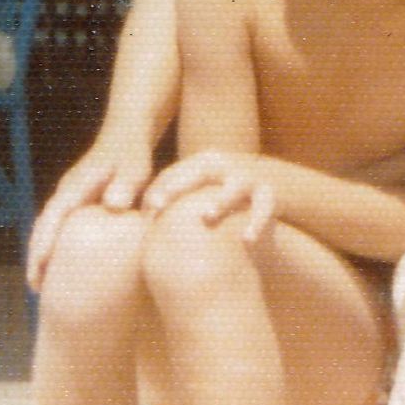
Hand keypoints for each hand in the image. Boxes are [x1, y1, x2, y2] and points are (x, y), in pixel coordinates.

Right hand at [26, 141, 154, 290]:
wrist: (126, 134)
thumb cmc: (132, 153)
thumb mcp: (133, 165)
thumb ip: (126, 183)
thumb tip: (115, 205)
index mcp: (74, 187)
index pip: (52, 218)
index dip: (43, 244)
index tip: (37, 268)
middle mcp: (66, 195)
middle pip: (42, 228)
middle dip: (36, 256)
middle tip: (35, 288)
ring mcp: (69, 200)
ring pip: (48, 231)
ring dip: (43, 255)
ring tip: (42, 288)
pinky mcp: (78, 206)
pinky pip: (62, 230)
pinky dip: (57, 249)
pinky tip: (64, 271)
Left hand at [141, 150, 278, 241]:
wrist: (272, 182)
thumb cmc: (221, 192)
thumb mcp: (198, 188)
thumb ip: (171, 199)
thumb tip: (132, 221)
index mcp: (202, 163)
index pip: (173, 173)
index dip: (157, 190)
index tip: (143, 210)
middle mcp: (224, 166)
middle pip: (198, 173)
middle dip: (178, 188)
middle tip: (157, 208)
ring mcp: (248, 179)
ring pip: (234, 188)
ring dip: (220, 201)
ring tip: (207, 217)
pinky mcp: (269, 194)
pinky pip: (264, 208)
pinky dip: (257, 223)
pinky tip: (247, 240)